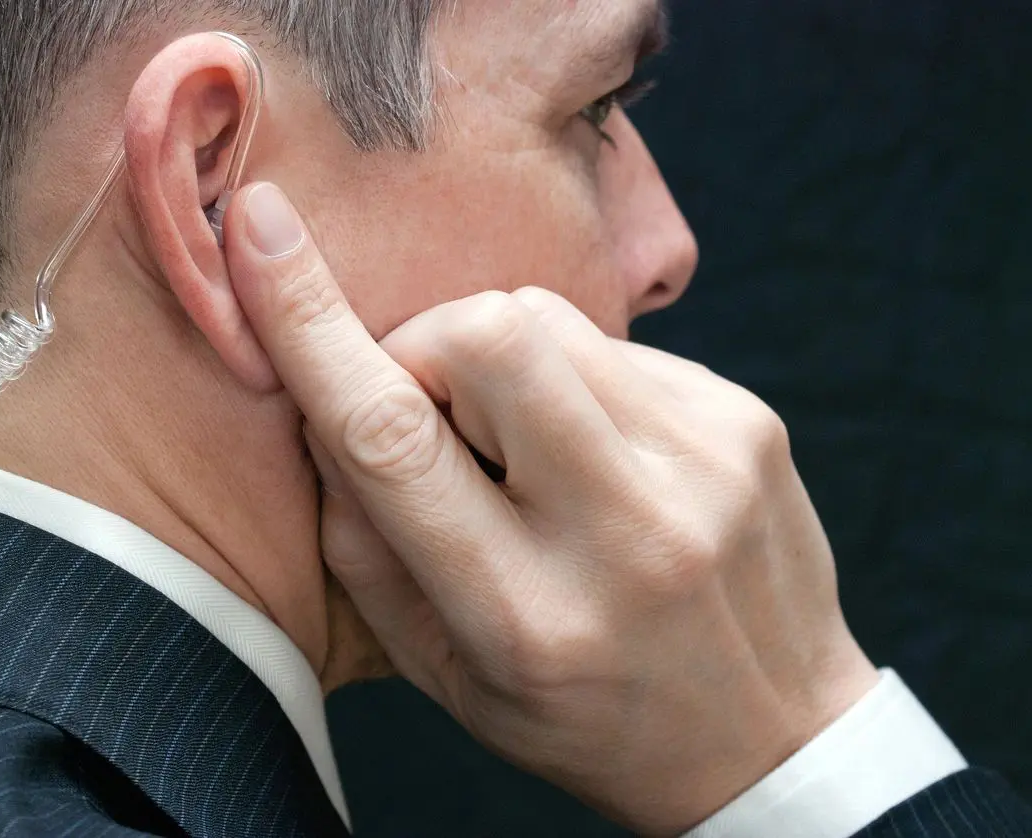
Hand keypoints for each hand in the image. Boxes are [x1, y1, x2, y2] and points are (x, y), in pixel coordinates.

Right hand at [223, 183, 879, 835]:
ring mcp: (703, 463)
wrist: (772, 737)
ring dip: (499, 364)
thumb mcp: (448, 674)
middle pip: (488, 334)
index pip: (392, 439)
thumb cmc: (586, 715)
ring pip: (547, 317)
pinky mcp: (746, 420)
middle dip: (426, 345)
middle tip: (437, 413)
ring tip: (527, 449)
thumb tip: (325, 408)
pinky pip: (613, 343)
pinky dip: (573, 382)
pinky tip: (599, 454)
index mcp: (524, 615)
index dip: (309, 324)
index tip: (258, 225)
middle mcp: (625, 531)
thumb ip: (365, 547)